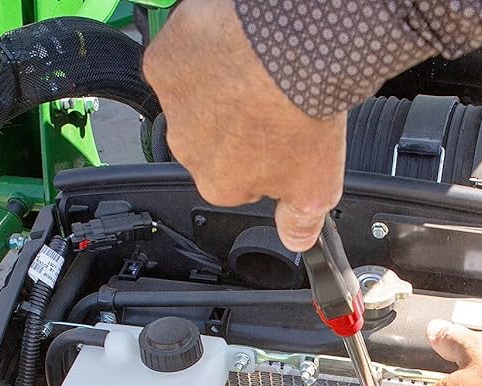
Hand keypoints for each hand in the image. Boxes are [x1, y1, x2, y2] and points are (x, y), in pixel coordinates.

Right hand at [141, 0, 344, 250]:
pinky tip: (234, 50)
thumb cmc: (299, 113)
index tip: (285, 138)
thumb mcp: (317, 186)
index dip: (266, 155)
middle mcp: (187, 151)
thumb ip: (302, 219)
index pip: (239, 177)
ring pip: (197, 101)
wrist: (284, 49)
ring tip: (260, 73)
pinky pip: (182, 63)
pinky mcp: (163, 64)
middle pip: (214, 140)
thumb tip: (297, 239)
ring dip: (223, 89)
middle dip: (241, 123)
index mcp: (220, 185)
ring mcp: (172, 107)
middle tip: (276, 103)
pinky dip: (203, 56)